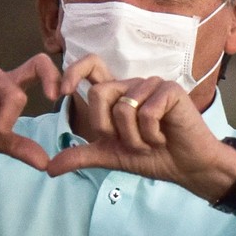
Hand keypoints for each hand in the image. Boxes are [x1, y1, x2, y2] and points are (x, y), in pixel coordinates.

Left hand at [47, 55, 234, 199]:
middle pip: (99, 94)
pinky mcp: (170, 90)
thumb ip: (81, 156)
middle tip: (129, 143)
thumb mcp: (111, 156)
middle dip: (109, 129)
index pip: (90, 67)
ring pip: (123, 109)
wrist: (186, 168)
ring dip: (134, 138)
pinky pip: (146, 112)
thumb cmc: (152, 157)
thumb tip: (49, 168)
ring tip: (150, 142)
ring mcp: (151, 85)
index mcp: (116, 94)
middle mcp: (131, 85)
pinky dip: (152, 134)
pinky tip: (164, 138)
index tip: (62, 92)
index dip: (73, 72)